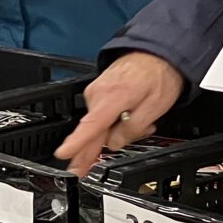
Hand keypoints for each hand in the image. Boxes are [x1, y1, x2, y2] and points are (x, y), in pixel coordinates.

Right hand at [55, 51, 185, 177]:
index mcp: (111, 98)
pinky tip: (130, 117)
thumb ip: (133, 129)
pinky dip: (115, 120)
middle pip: (89, 131)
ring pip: (100, 125)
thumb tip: (115, 144)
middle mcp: (97, 94)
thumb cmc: (159, 74)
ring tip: (142, 125)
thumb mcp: (155, 107)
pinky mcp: (98, 91)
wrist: (157, 51)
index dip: (77, 143)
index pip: (90, 126)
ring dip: (115, 131)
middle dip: (89, 152)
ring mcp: (95, 92)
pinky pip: (102, 114)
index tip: (64, 153)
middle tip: (81, 171)